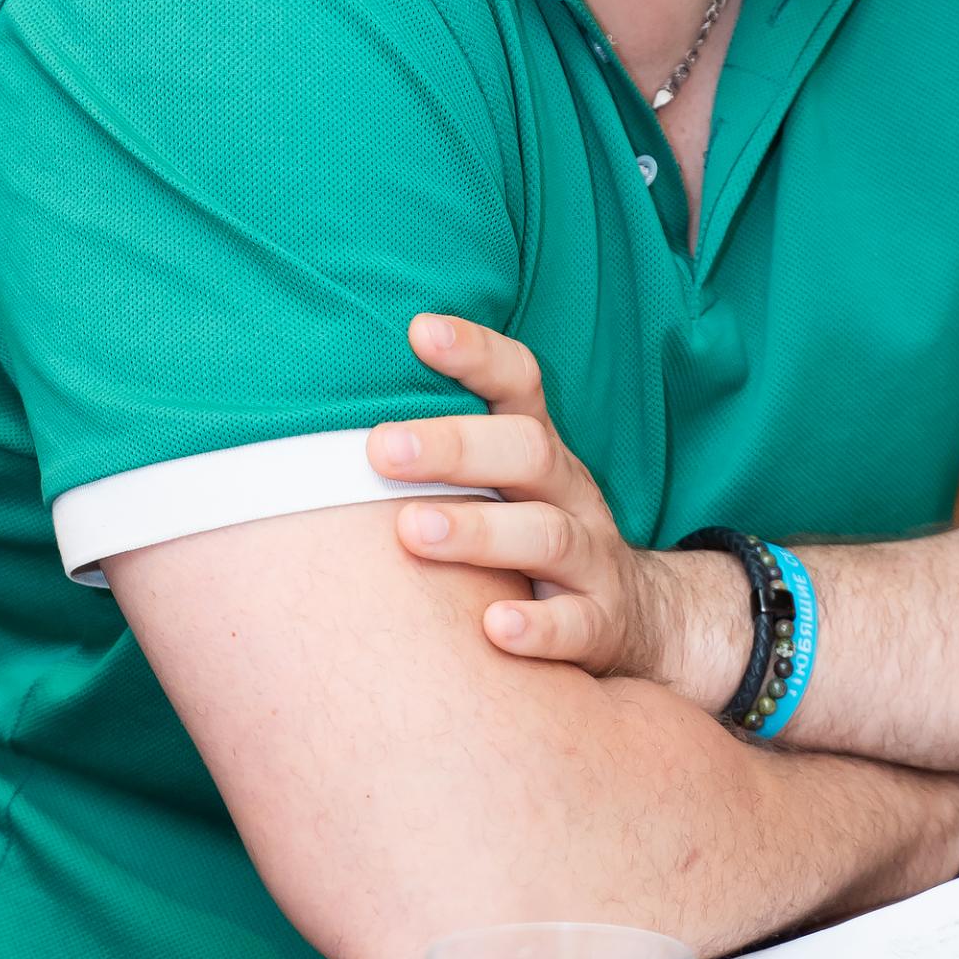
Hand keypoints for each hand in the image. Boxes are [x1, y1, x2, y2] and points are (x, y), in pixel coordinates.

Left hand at [369, 315, 662, 677]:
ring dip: (479, 531)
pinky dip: (538, 627)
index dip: (476, 354)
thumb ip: (438, 454)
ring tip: (412, 531)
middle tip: (382, 448)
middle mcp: (570, 494)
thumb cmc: (530, 541)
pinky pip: (577, 625)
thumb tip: (319, 420)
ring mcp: (592, 559)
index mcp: (540, 453)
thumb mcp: (503, 487)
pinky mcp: (602, 625)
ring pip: (547, 534)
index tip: (419, 330)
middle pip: (529, 451)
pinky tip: (493, 628)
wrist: (639, 619)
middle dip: (456, 446)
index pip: (518, 384)